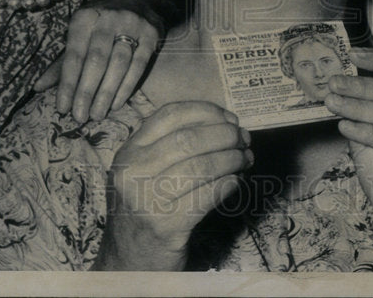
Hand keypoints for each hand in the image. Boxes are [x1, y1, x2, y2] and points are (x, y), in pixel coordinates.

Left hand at [35, 0, 164, 121]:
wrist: (135, 0)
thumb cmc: (99, 24)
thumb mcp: (79, 35)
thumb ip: (62, 62)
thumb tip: (38, 88)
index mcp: (85, 17)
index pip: (74, 55)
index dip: (68, 84)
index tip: (62, 108)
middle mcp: (109, 18)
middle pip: (96, 60)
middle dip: (86, 92)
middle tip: (80, 117)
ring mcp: (133, 23)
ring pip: (119, 64)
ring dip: (107, 93)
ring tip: (97, 114)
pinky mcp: (152, 33)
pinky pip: (139, 65)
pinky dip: (127, 87)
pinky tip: (116, 103)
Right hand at [93, 101, 250, 270]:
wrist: (128, 261)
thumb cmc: (145, 209)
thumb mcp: (144, 171)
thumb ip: (170, 145)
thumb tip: (224, 123)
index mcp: (129, 152)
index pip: (170, 115)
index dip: (206, 111)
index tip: (229, 117)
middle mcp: (133, 172)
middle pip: (189, 139)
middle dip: (225, 135)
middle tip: (243, 139)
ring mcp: (148, 199)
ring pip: (201, 166)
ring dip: (232, 159)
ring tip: (245, 159)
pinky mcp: (167, 225)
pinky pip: (208, 195)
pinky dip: (228, 183)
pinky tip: (236, 181)